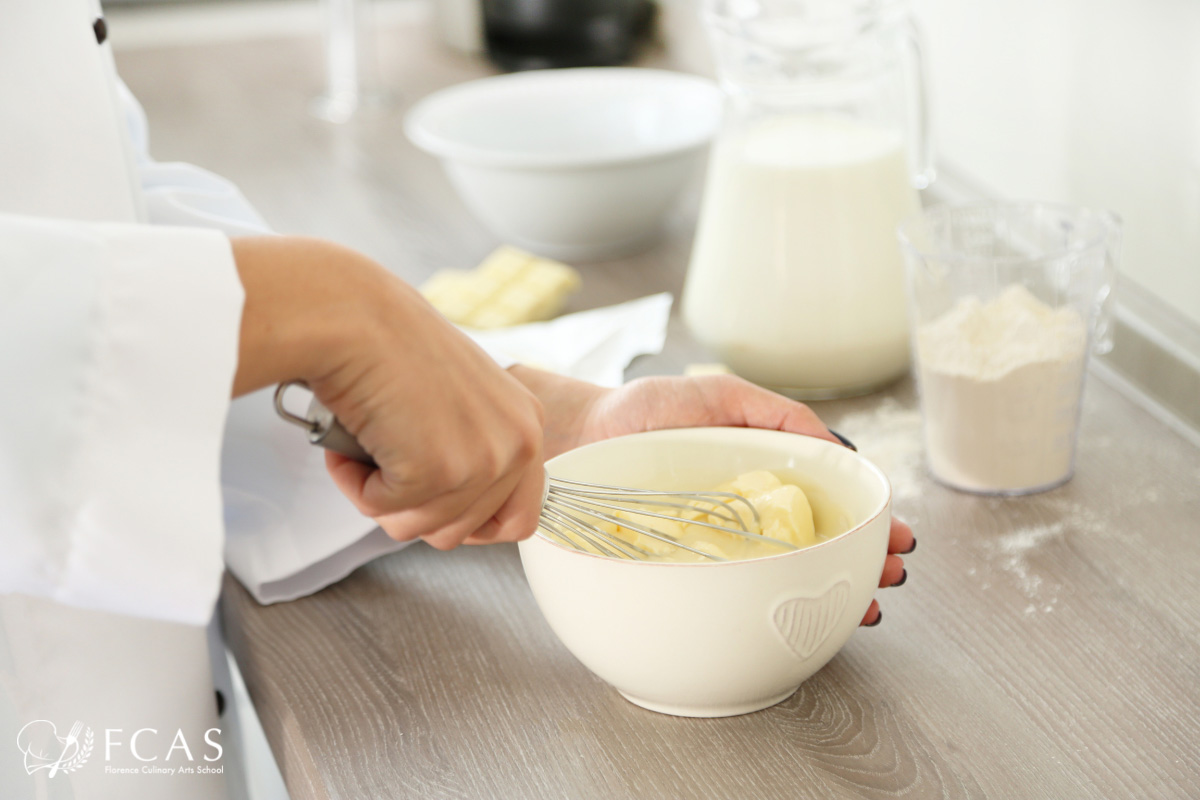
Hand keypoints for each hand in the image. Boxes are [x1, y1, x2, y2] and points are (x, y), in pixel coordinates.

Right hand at [231, 237, 545, 549]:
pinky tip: (354, 439)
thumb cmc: (391, 349)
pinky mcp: (439, 471)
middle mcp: (519, 443)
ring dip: (382, 496)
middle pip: (464, 533)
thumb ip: (471, 451)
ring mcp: (483, 460)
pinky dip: (357, 483)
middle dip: (413, 508)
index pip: (519, 520)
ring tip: (368, 444)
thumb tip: (452, 515)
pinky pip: (386, 511)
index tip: (432, 503)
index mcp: (528, 425)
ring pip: (423, 529)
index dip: (469, 525)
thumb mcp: (459, 402)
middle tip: (385, 462)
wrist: (354, 317)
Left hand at [511, 368, 913, 625]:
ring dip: (833, 589)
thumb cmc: (643, 412)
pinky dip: (772, 605)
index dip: (869, 523)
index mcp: (762, 474)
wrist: (579, 440)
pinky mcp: (688, 565)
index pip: (829, 503)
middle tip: (893, 576)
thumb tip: (833, 442)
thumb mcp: (718, 397)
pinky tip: (806, 619)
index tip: (898, 540)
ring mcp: (720, 542)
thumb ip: (774, 413)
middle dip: (864, 563)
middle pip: (819, 544)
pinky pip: (736, 592)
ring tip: (869, 604)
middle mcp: (747, 513)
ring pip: (786, 574)